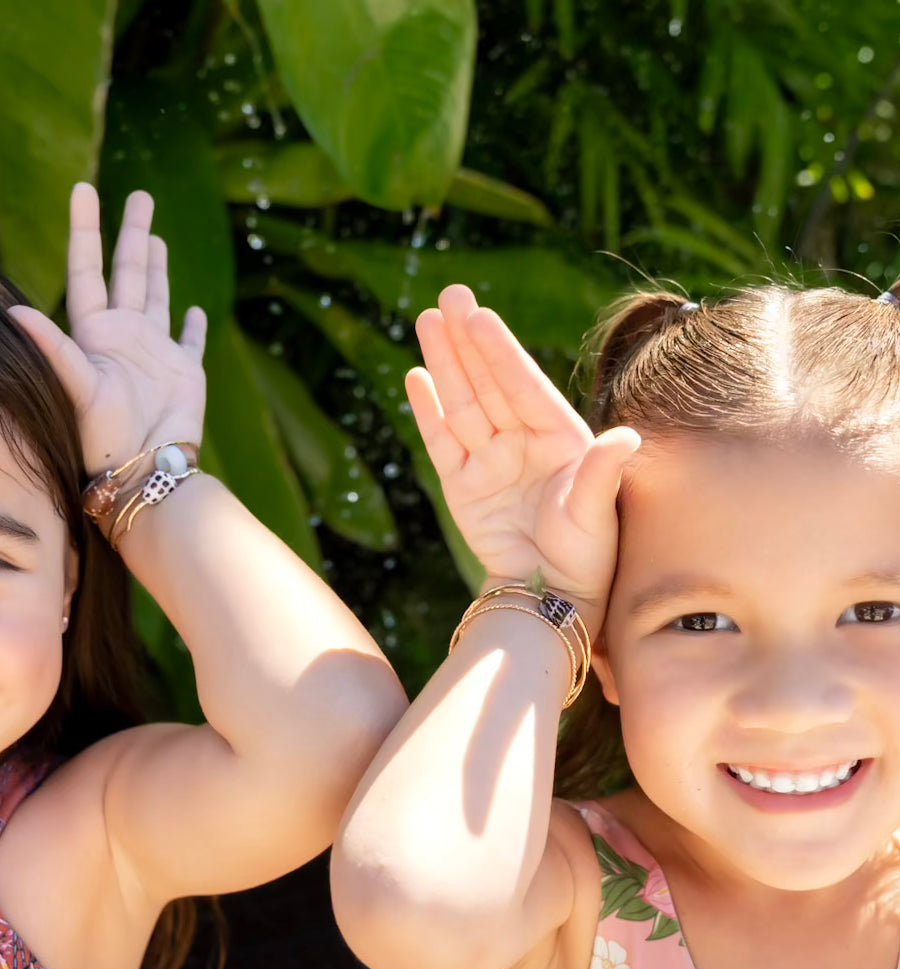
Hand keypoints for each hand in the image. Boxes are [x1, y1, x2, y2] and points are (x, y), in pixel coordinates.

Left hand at [9, 182, 206, 476]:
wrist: (146, 468)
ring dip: (157, 268)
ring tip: (154, 236)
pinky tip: (196, 310)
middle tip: (139, 194)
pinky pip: (190, 342)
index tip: (84, 188)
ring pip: (156, 297)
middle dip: (132, 232)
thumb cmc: (107, 435)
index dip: (86, 228)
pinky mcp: (184, 374)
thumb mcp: (77, 387)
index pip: (88, 269)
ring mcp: (155, 354)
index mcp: (96, 333)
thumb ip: (52, 347)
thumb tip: (12, 310)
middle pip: (128, 272)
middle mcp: (125, 337)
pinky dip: (194, 326)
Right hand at [407, 285, 639, 612]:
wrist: (550, 595)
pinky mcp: (463, 485)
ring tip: (427, 320)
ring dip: (444, 362)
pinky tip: (417, 377)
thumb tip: (627, 437)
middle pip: (488, 382)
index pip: (522, 385)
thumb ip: (601, 472)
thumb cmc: (585, 555)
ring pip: (462, 401)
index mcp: (559, 437)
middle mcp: (522, 440)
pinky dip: (429, 410)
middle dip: (467, 340)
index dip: (499, 351)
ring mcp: (490, 460)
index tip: (478, 317)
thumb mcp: (596, 512)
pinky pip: (442, 440)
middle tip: (448, 296)